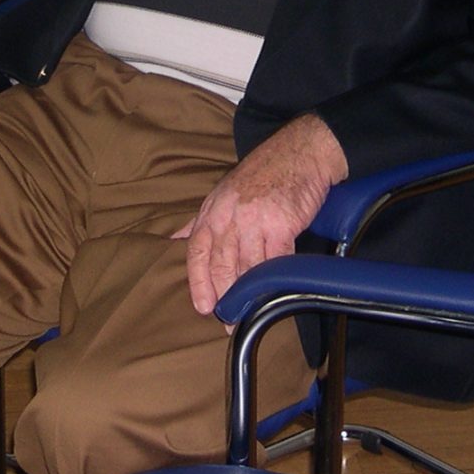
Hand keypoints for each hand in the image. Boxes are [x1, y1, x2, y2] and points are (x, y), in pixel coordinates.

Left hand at [174, 114, 347, 317]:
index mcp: (212, 211)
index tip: (203, 306)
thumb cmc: (262, 173)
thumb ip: (199, 220)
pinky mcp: (282, 224)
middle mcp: (229, 216)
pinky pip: (276, 260)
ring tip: (250, 314)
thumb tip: (173, 240)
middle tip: (228, 321)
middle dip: (224, 296)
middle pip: (220, 264)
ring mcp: (255, 220)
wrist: (300, 152)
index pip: (196, 251)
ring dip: (248, 294)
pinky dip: (275, 279)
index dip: (197, 282)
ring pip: (247, 267)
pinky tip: (275, 293)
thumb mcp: (222, 192)